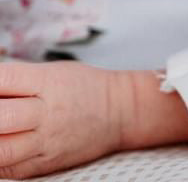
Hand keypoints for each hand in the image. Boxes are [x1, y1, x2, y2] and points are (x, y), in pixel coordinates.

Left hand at [0, 62, 187, 177]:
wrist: (122, 112)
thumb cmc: (84, 88)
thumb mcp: (52, 72)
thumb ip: (15, 82)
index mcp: (48, 82)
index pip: (3, 80)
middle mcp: (46, 113)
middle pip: (0, 118)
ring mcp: (46, 141)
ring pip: (1, 151)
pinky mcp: (45, 164)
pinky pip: (9, 169)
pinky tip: (0, 148)